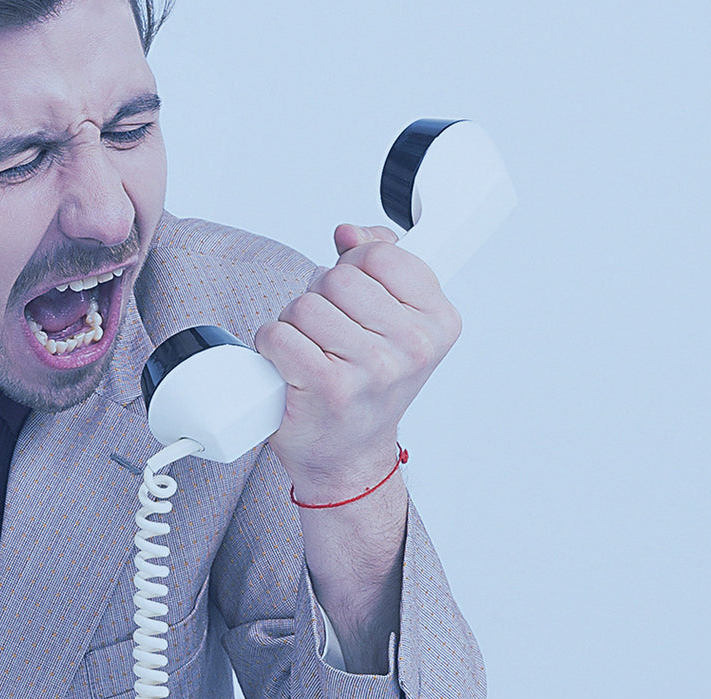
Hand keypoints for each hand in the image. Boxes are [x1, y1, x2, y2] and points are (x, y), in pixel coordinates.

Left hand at [253, 224, 460, 500]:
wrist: (348, 454)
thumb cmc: (368, 384)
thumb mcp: (394, 321)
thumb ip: (380, 263)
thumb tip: (349, 232)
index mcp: (438, 321)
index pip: (381, 254)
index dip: (355, 267)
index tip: (358, 295)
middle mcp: (412, 346)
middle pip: (337, 278)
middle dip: (320, 297)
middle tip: (329, 332)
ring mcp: (372, 368)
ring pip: (304, 306)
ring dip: (294, 324)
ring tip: (312, 351)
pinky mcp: (327, 387)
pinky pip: (279, 335)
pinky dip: (272, 346)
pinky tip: (290, 366)